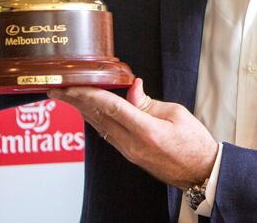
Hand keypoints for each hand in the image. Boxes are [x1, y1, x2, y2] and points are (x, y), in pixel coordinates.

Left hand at [49, 79, 217, 189]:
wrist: (200, 172)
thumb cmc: (193, 142)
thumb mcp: (176, 113)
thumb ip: (149, 102)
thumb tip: (132, 88)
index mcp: (146, 130)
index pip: (111, 106)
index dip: (89, 93)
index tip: (72, 84)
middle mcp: (133, 143)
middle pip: (98, 117)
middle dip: (75, 101)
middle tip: (56, 89)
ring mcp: (129, 151)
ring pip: (99, 126)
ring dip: (80, 110)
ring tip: (64, 97)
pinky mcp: (130, 154)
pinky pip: (108, 134)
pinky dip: (94, 120)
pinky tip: (86, 112)